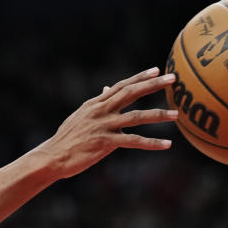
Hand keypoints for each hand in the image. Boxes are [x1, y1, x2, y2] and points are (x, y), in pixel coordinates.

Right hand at [36, 67, 177, 178]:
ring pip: (136, 116)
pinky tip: (166, 144)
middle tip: (173, 79)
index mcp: (95, 104)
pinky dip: (151, 143)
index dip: (139, 77)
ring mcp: (103, 126)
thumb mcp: (80, 116)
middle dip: (153, 85)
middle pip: (131, 93)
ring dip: (158, 114)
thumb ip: (97, 103)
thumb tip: (107, 89)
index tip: (156, 70)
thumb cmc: (67, 139)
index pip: (121, 86)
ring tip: (175, 114)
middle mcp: (100, 111)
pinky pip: (133, 141)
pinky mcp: (105, 143)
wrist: (52, 157)